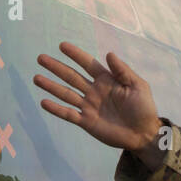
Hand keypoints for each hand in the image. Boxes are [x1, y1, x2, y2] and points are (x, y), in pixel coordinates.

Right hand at [35, 43, 161, 153]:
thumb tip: (108, 54)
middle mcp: (94, 91)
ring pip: (66, 94)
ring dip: (51, 86)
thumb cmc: (144, 108)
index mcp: (107, 80)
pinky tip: (43, 102)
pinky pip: (68, 114)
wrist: (144, 134)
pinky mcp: (86, 122)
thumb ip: (123, 71)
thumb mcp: (138, 86)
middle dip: (56, 67)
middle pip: (72, 77)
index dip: (76, 55)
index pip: (88, 64)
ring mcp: (89, 106)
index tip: (62, 46)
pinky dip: (56, 109)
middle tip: (41, 58)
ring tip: (36, 78)